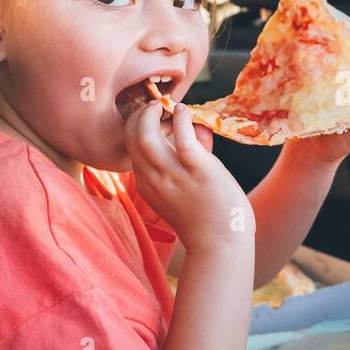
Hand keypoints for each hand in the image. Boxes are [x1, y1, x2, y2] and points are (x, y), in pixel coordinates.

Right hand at [125, 99, 253, 252]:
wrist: (220, 243)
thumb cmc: (205, 217)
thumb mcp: (179, 192)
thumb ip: (180, 164)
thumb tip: (193, 131)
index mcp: (146, 184)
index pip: (129, 147)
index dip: (136, 126)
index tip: (151, 116)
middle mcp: (153, 179)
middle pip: (130, 137)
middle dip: (137, 115)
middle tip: (153, 106)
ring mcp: (173, 175)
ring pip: (145, 136)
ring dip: (150, 115)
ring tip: (161, 105)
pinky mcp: (197, 170)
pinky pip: (182, 138)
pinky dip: (180, 119)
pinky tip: (183, 110)